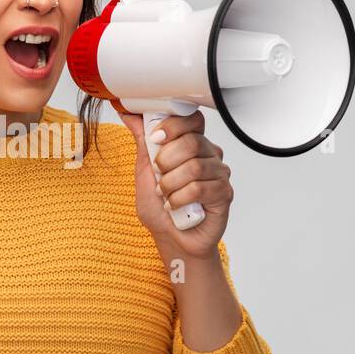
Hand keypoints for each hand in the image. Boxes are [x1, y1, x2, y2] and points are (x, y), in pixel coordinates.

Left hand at [118, 110, 232, 259]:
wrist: (171, 239)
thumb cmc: (160, 207)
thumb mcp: (144, 171)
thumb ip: (142, 142)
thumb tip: (130, 114)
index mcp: (191, 143)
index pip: (191, 119)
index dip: (173, 126)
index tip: (156, 139)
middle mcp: (208, 154)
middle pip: (191, 142)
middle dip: (166, 161)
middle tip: (158, 177)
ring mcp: (219, 173)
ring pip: (194, 167)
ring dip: (170, 184)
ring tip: (165, 195)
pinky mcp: (224, 193)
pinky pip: (200, 188)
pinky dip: (180, 199)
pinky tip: (175, 206)